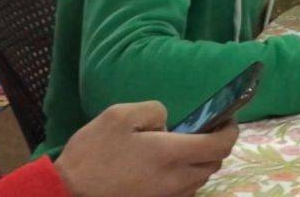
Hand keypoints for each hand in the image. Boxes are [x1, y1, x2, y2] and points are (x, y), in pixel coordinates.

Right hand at [55, 101, 237, 196]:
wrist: (69, 193)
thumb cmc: (93, 153)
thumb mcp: (119, 116)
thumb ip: (153, 111)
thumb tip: (168, 121)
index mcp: (171, 154)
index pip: (220, 146)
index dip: (230, 131)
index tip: (229, 119)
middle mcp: (177, 179)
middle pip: (214, 164)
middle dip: (216, 146)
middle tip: (206, 131)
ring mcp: (168, 196)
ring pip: (200, 179)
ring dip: (201, 163)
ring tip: (186, 148)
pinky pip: (184, 191)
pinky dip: (185, 177)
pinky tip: (168, 167)